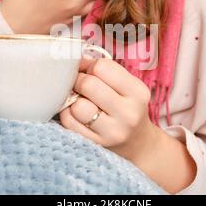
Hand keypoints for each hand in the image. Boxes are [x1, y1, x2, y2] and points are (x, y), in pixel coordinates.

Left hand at [59, 57, 197, 193]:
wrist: (138, 144)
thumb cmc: (127, 107)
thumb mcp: (127, 87)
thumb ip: (105, 71)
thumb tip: (75, 60)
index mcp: (138, 92)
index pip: (103, 67)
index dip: (90, 66)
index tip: (89, 71)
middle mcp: (129, 113)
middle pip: (88, 84)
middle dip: (79, 81)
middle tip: (81, 85)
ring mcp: (113, 132)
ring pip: (77, 106)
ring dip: (73, 100)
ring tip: (81, 101)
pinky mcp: (97, 144)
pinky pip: (69, 122)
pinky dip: (68, 114)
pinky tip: (77, 114)